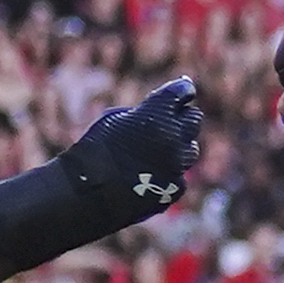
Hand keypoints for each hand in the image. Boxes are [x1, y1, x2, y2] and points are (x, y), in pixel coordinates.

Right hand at [58, 76, 204, 223]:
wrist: (89, 192)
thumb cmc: (96, 150)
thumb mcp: (115, 119)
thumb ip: (144, 113)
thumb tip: (162, 113)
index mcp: (157, 113)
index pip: (183, 91)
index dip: (183, 90)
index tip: (183, 90)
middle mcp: (173, 136)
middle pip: (194, 120)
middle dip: (183, 119)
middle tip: (172, 122)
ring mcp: (176, 164)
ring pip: (191, 150)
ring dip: (179, 148)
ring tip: (160, 152)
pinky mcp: (175, 187)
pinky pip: (179, 176)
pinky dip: (169, 174)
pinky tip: (151, 176)